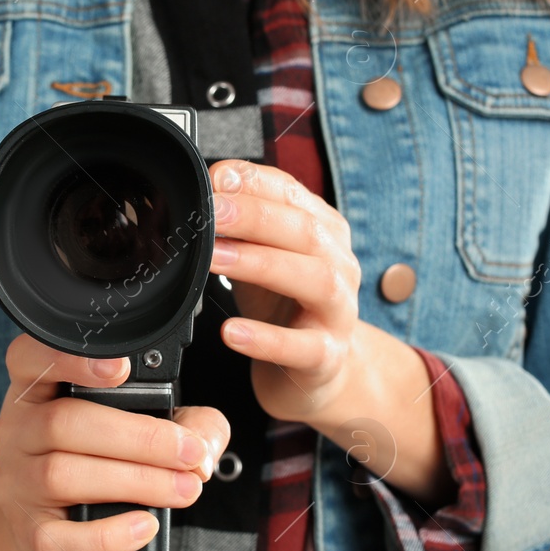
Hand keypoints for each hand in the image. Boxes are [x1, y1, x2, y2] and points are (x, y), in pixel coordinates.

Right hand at [0, 334, 229, 550]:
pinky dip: (108, 535)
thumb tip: (203, 444)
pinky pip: (61, 538)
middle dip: (139, 438)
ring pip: (62, 475)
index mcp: (39, 391)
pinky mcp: (29, 535)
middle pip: (64, 423)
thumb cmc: (103, 466)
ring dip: (136, 482)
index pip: (32, 359)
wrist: (59, 534)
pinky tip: (145, 526)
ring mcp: (17, 485)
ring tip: (184, 488)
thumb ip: (185, 422)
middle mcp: (18, 432)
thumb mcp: (141, 428)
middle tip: (188, 453)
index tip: (121, 368)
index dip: (71, 359)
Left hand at [207, 159, 363, 422]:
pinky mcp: (327, 356)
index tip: (213, 182)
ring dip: (262, 264)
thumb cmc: (284, 304)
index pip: (292, 195)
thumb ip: (243, 219)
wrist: (317, 370)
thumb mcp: (261, 254)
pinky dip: (267, 339)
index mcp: (325, 232)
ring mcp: (338, 312)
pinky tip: (231, 331)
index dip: (253, 184)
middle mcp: (340, 266)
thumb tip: (216, 180)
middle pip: (306, 232)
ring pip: (316, 281)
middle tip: (209, 215)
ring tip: (216, 260)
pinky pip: (303, 347)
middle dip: (254, 218)